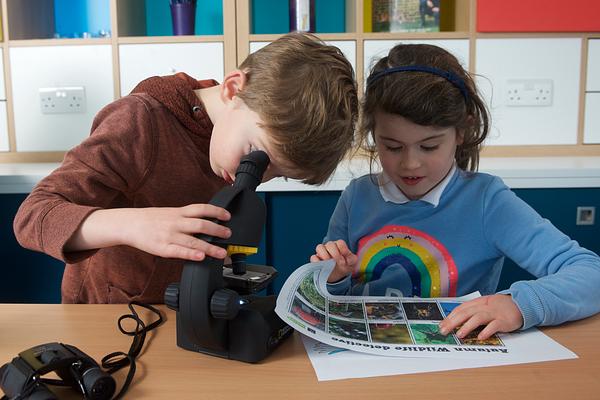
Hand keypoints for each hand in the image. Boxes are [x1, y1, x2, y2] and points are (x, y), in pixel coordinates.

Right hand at [67, 204, 231, 260]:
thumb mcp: (170, 213)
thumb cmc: (151, 220)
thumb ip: (186, 218)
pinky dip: (191, 255)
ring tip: (222, 253)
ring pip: (193, 241)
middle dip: (217, 230)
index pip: (201, 209)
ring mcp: (169, 236)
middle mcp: (176, 222)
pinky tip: (201, 258)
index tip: (228, 216)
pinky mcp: (162, 248)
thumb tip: (206, 222)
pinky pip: (179, 252)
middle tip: (229, 235)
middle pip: (201, 225)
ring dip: (210, 247)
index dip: (216, 211)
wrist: (129, 224)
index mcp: (178, 212)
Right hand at [310, 239, 357, 282]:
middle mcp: (330, 247)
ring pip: (319, 247)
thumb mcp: (352, 263)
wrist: (338, 274)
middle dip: (335, 253)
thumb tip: (347, 260)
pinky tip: (322, 266)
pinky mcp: (316, 260)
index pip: (340, 243)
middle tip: (339, 262)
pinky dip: (316, 261)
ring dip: (324, 255)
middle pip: (330, 244)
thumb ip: (352, 259)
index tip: (346, 259)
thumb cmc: (345, 265)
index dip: (343, 250)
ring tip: (329, 262)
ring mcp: (322, 252)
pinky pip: (313, 257)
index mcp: (339, 245)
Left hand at [438, 294, 523, 339]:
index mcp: (478, 303)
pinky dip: (487, 330)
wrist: (521, 303)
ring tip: (459, 334)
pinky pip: (494, 325)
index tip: (441, 325)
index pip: (461, 309)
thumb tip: (456, 321)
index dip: (450, 316)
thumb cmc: (499, 307)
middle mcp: (484, 307)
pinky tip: (480, 337)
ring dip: (467, 326)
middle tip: (444, 330)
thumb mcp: (484, 305)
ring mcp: (494, 313)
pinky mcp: (504, 320)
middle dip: (453, 322)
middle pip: (466, 313)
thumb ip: (472, 311)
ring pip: (478, 318)